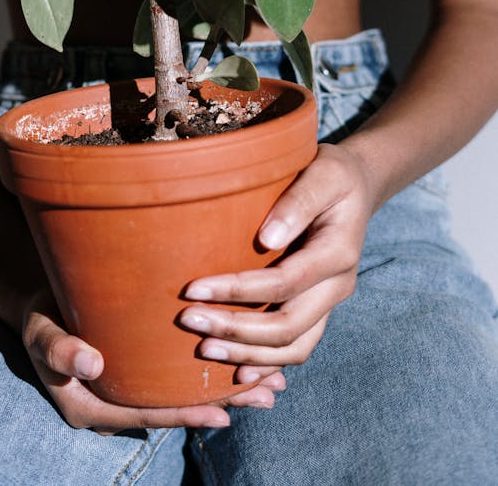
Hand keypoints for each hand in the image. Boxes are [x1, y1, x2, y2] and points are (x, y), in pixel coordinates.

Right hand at [21, 290, 286, 432]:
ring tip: (273, 382)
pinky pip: (180, 375)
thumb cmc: (39, 316)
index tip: (224, 413)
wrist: (41, 302)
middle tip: (268, 394)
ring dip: (229, 387)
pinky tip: (247, 356)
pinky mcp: (144, 368)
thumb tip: (90, 364)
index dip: (186, 415)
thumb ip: (60, 348)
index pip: (147, 415)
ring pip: (184, 393)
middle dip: (225, 402)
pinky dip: (214, 366)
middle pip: (176, 408)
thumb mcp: (39, 332)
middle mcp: (119, 405)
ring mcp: (134, 388)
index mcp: (93, 408)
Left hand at [179, 142, 375, 379]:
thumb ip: (297, 202)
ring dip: (248, 356)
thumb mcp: (323, 173)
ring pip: (294, 348)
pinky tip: (235, 372)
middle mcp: (337, 286)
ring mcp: (329, 302)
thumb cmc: (333, 173)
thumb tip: (267, 239)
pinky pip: (296, 348)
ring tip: (204, 350)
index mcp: (338, 253)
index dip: (237, 291)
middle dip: (235, 331)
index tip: (193, 289)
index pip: (283, 283)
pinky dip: (266, 364)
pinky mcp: (318, 308)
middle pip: (287, 327)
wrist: (357, 185)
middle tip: (188, 322)